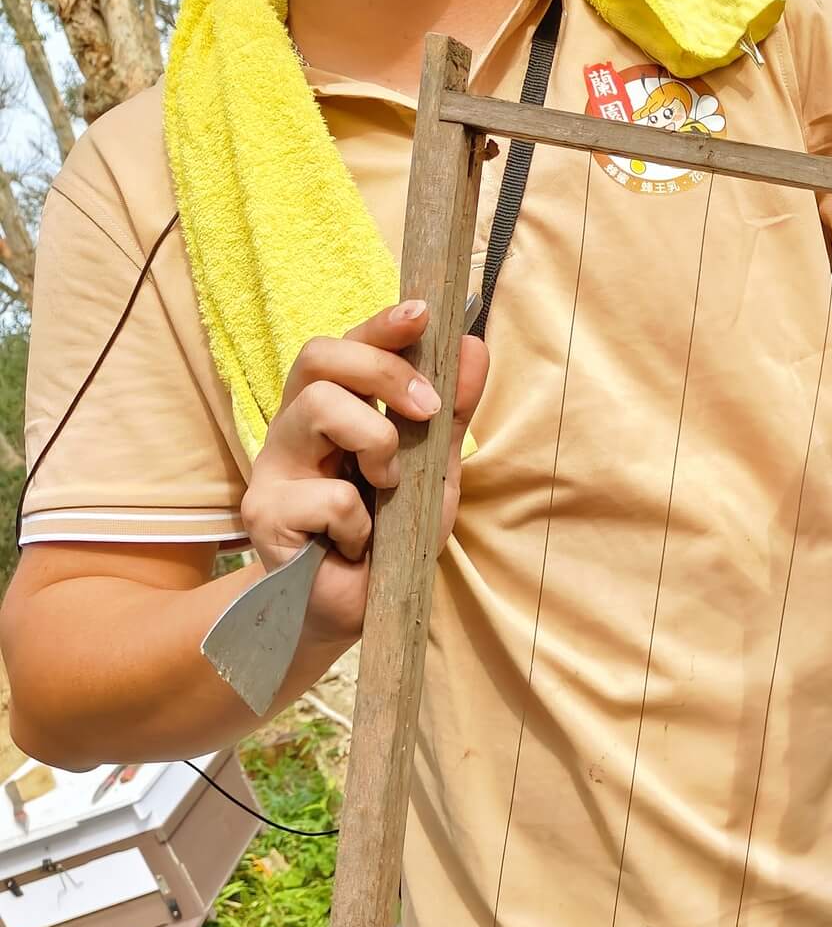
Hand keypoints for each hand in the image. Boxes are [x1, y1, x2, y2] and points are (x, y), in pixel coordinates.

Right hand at [241, 300, 489, 643]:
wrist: (355, 613)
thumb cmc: (390, 538)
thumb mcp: (434, 472)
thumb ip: (450, 414)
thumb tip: (473, 346)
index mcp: (333, 411)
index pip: (344, 347)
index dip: (379, 324)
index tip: (423, 313)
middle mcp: (295, 429)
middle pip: (319, 358)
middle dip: (382, 371)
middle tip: (427, 409)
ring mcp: (273, 468)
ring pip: (319, 409)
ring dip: (376, 443)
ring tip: (387, 488)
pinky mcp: (264, 513)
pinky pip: (327, 495)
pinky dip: (361, 524)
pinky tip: (356, 545)